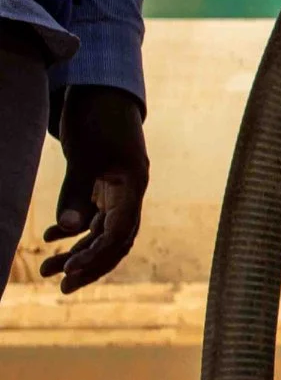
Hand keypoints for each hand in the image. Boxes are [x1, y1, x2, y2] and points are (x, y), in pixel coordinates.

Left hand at [44, 87, 146, 291]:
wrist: (101, 92)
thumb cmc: (96, 119)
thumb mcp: (83, 154)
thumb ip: (75, 192)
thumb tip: (67, 230)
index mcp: (133, 186)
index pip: (120, 231)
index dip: (97, 255)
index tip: (70, 272)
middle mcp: (130, 193)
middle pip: (115, 240)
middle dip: (89, 264)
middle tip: (61, 286)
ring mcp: (118, 191)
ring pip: (101, 233)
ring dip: (77, 252)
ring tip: (48, 270)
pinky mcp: (104, 186)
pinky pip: (92, 219)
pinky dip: (73, 231)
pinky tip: (48, 238)